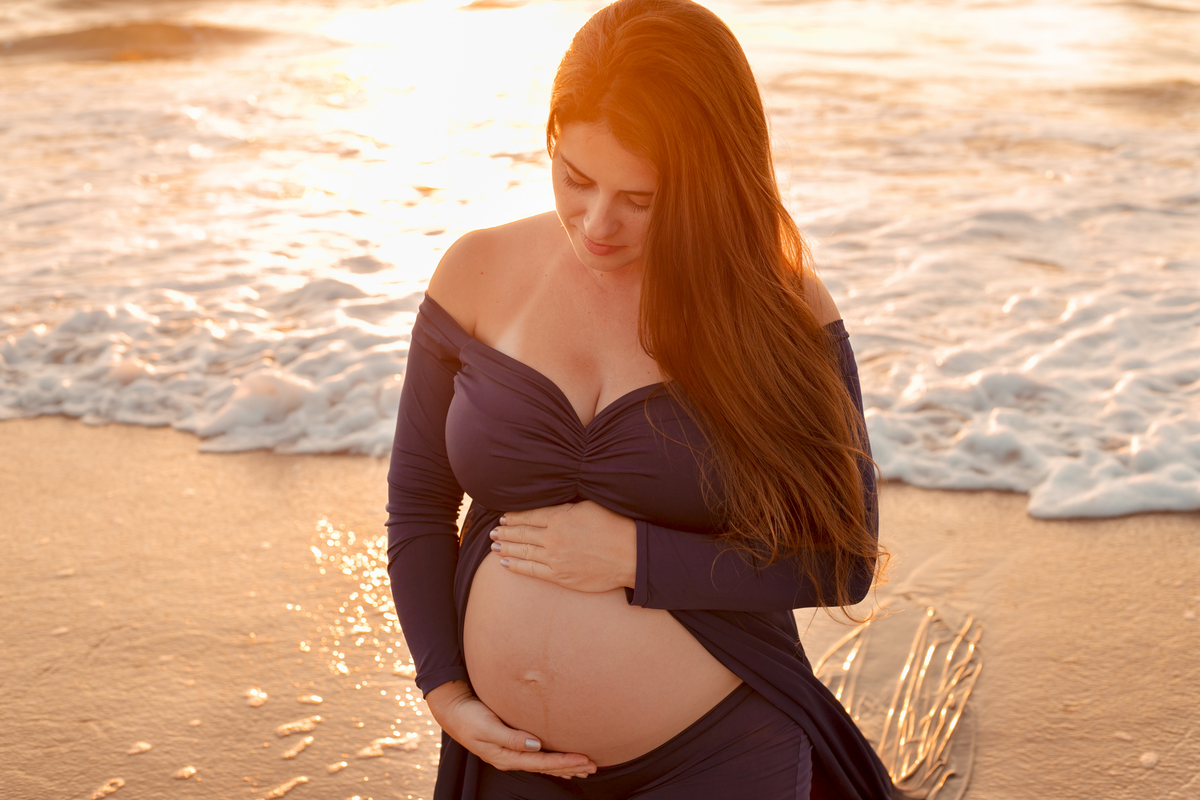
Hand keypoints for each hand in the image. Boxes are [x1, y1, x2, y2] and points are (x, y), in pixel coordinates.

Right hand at [425, 681, 595, 778]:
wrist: (453, 710)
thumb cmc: (469, 716)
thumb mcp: (486, 726)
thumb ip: (510, 737)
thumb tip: (535, 744)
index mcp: (506, 755)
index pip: (542, 762)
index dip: (564, 761)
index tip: (584, 760)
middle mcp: (511, 757)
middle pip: (546, 766)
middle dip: (570, 766)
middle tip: (594, 766)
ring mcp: (511, 752)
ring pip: (544, 763)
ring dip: (564, 765)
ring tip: (585, 767)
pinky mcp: (511, 744)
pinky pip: (537, 757)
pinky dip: (553, 760)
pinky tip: (562, 763)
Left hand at [491, 501, 636, 591]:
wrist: (631, 554)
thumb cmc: (615, 526)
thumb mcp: (589, 506)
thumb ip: (566, 507)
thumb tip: (551, 506)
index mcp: (560, 517)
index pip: (530, 515)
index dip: (514, 516)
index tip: (504, 516)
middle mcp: (553, 537)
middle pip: (522, 533)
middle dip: (506, 531)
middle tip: (494, 530)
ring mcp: (555, 559)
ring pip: (524, 551)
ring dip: (507, 547)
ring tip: (494, 544)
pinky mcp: (561, 577)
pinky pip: (532, 571)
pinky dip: (516, 566)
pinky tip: (505, 562)